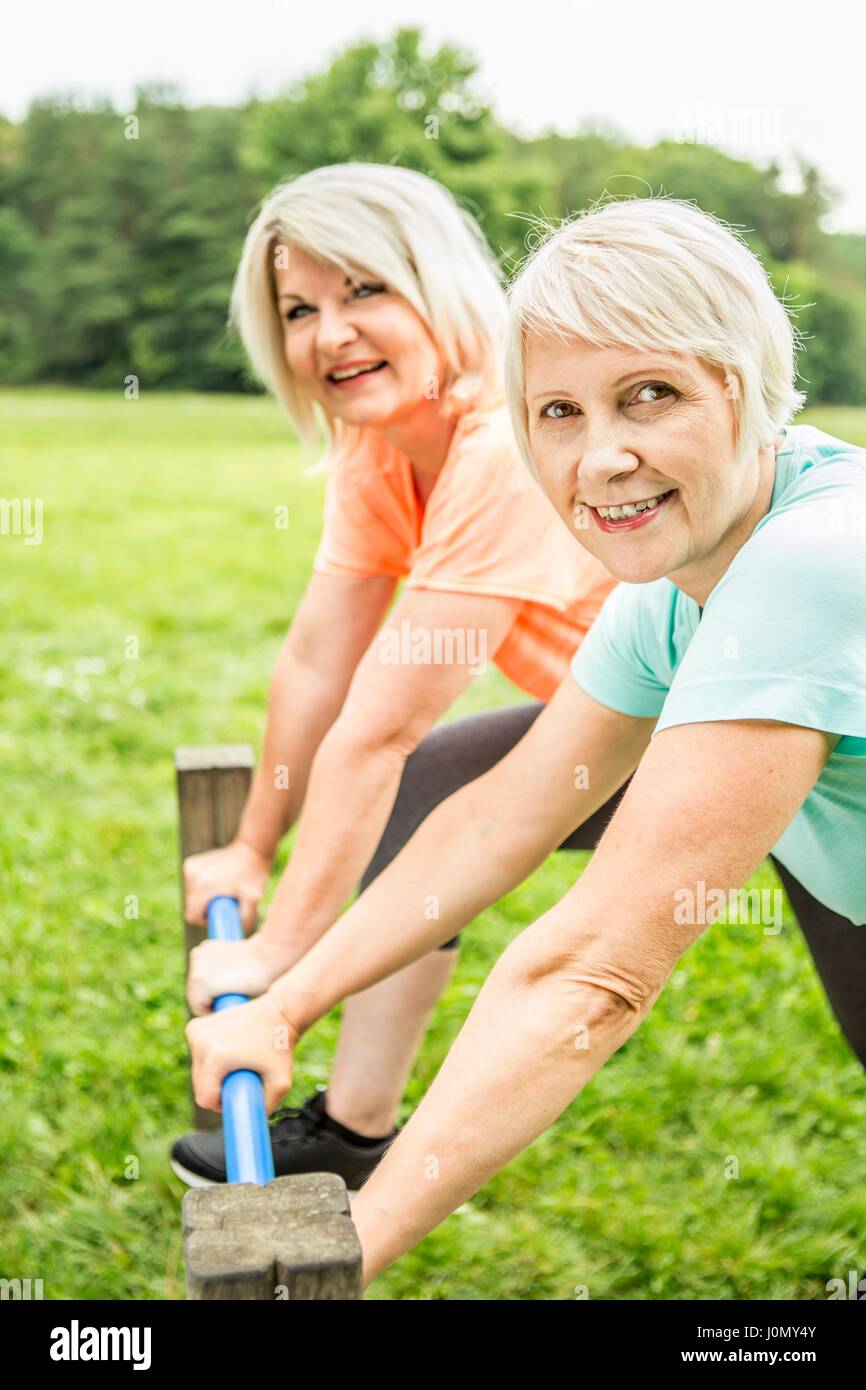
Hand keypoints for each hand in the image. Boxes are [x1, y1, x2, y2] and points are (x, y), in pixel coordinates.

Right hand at [183, 838, 270, 932]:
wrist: (252, 848)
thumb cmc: (254, 875)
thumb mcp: (254, 899)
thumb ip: (244, 920)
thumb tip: (234, 935)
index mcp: (203, 885)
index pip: (192, 916)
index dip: (205, 920)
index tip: (219, 913)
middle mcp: (192, 875)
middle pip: (191, 906)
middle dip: (206, 908)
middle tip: (225, 900)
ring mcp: (190, 867)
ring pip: (190, 896)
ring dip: (204, 897)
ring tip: (223, 888)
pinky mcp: (190, 863)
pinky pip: (192, 885)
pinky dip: (202, 887)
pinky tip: (218, 880)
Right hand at [186, 994, 297, 1113]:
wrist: (279, 1011)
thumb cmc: (280, 1046)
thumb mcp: (281, 1083)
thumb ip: (264, 1108)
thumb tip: (249, 1129)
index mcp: (216, 1057)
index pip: (205, 1098)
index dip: (220, 1104)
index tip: (236, 1094)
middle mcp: (201, 1042)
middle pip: (199, 1085)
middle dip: (217, 1088)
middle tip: (241, 1078)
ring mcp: (196, 1032)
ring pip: (197, 1070)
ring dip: (213, 1073)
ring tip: (238, 1060)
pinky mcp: (195, 1026)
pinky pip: (197, 1054)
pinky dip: (209, 1057)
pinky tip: (228, 1048)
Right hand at [187, 933, 296, 1015]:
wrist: (270, 955)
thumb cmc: (261, 985)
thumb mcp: (243, 1012)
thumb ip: (226, 1025)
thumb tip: (217, 1042)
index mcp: (200, 983)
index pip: (199, 1009)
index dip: (215, 1014)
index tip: (232, 1013)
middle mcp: (196, 967)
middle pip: (197, 994)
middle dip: (212, 999)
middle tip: (234, 1001)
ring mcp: (199, 954)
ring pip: (200, 982)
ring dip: (212, 986)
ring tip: (234, 986)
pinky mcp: (205, 947)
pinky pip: (204, 968)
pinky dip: (213, 971)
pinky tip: (230, 973)